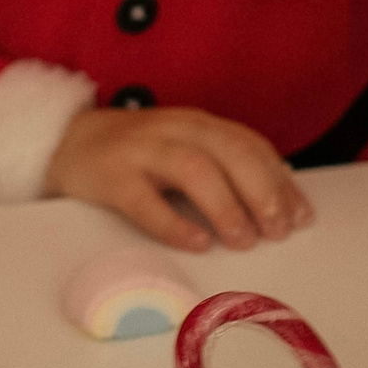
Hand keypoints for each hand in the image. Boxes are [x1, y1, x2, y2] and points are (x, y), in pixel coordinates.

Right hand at [47, 101, 313, 256]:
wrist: (66, 143)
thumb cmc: (138, 156)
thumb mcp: (184, 149)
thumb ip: (225, 166)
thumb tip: (280, 201)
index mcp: (198, 124)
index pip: (249, 145)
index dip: (279, 180)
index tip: (301, 217)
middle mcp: (174, 130)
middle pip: (228, 151)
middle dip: (260, 191)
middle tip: (278, 231)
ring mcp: (140, 150)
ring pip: (192, 169)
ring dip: (225, 205)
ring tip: (243, 241)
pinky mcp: (111, 176)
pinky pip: (145, 200)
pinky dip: (174, 223)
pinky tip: (197, 244)